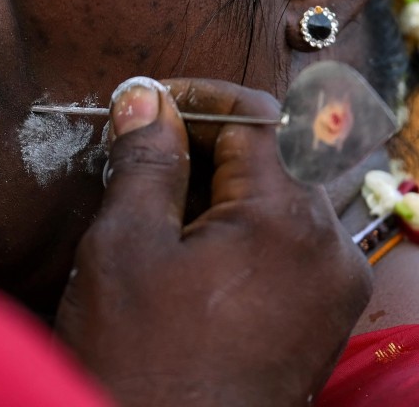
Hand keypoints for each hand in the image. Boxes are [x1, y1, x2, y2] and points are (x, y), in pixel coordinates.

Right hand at [55, 78, 371, 406]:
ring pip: (281, 192)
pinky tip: (190, 238)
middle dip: (208, 138)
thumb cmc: (137, 359)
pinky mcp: (320, 315)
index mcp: (286, 221)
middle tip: (145, 147)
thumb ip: (145, 159)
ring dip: (222, 177)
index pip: (258, 116)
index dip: (201, 96)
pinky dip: (241, 217)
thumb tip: (146, 97)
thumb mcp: (125, 244)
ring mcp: (330, 286)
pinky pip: (287, 236)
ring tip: (159, 195)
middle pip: (275, 152)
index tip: (152, 102)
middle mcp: (328, 248)